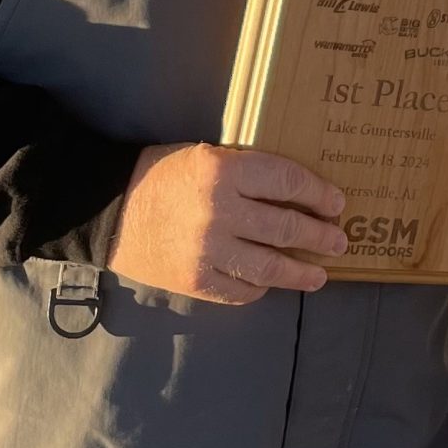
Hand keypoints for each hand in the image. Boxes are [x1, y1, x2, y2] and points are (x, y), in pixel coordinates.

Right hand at [107, 143, 349, 303]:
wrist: (109, 210)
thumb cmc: (162, 176)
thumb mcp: (206, 157)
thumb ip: (247, 173)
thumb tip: (298, 196)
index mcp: (223, 171)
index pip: (287, 181)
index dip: (318, 194)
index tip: (336, 204)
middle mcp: (220, 212)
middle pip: (286, 226)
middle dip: (320, 235)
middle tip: (338, 240)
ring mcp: (209, 251)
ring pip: (271, 265)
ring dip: (303, 271)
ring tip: (319, 273)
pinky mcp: (197, 281)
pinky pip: (243, 290)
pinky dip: (262, 286)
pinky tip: (271, 282)